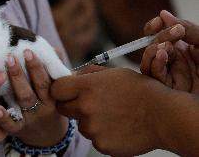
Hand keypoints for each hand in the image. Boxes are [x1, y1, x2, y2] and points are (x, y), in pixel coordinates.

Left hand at [0, 49, 67, 146]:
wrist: (50, 135)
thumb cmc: (52, 105)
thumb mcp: (58, 90)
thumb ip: (55, 70)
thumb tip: (53, 50)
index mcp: (53, 97)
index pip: (46, 80)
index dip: (37, 66)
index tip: (28, 51)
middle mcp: (44, 107)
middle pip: (35, 88)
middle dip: (23, 72)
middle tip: (12, 56)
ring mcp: (32, 119)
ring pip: (23, 101)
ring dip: (14, 85)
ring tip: (2, 71)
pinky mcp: (20, 130)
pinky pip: (12, 125)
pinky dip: (3, 118)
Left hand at [51, 67, 170, 155]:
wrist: (162, 115)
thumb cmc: (139, 90)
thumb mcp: (112, 72)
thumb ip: (87, 74)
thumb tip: (71, 76)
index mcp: (87, 87)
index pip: (55, 90)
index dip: (59, 90)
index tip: (65, 91)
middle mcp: (85, 108)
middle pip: (63, 109)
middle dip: (72, 105)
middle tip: (89, 103)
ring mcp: (92, 129)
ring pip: (80, 125)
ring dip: (89, 120)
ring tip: (111, 115)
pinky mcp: (101, 145)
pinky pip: (93, 138)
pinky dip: (101, 133)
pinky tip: (116, 125)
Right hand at [141, 10, 198, 93]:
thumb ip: (188, 29)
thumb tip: (163, 15)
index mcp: (184, 47)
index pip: (160, 35)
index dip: (154, 27)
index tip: (157, 21)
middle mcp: (175, 60)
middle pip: (152, 47)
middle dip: (157, 38)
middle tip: (173, 35)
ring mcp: (172, 74)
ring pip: (149, 62)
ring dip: (151, 51)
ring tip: (163, 47)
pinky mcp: (170, 88)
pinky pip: (154, 76)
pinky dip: (154, 64)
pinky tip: (162, 54)